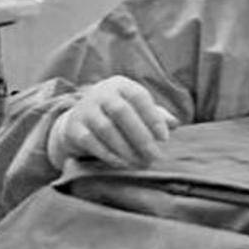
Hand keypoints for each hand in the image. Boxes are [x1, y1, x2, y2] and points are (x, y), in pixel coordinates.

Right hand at [48, 76, 179, 169]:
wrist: (77, 121)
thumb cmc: (116, 114)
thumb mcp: (136, 109)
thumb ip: (156, 114)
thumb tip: (175, 124)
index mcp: (121, 85)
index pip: (139, 97)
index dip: (153, 117)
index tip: (165, 138)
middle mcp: (101, 93)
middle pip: (122, 112)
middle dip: (141, 136)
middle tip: (154, 156)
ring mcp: (84, 109)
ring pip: (106, 128)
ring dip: (125, 148)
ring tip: (140, 162)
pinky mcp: (73, 128)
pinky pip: (91, 142)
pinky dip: (108, 154)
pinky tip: (122, 164)